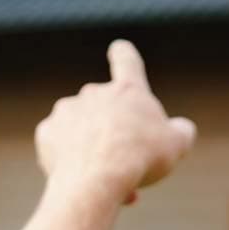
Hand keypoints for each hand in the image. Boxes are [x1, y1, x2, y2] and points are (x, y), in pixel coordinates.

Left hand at [36, 40, 197, 204]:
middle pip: (106, 111)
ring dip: (94, 151)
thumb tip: (181, 129)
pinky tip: (82, 178)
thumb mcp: (176, 145)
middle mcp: (93, 92)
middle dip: (115, 135)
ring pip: (83, 132)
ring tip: (107, 180)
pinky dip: (71, 161)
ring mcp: (67, 111)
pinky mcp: (46, 133)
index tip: (118, 49)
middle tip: (127, 165)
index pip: (127, 61)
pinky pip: (61, 146)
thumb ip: (181, 131)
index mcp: (127, 90)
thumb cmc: (140, 158)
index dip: (124, 55)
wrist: (96, 178)